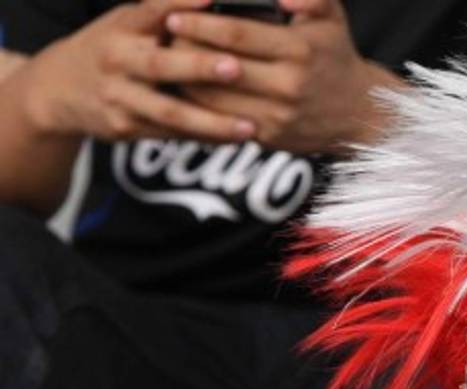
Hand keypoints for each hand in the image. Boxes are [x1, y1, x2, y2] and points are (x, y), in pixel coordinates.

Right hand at [20, 0, 255, 141]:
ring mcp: (120, 97)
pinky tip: (235, 139)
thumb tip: (217, 3)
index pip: (152, 9)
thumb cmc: (114, 47)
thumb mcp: (128, 22)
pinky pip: (171, 134)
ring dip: (211, 122)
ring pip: (169, 112)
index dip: (179, 3)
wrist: (59, 89)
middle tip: (236, 68)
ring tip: (249, 127)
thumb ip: (167, 15)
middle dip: (199, 67)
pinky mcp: (125, 127)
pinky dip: (205, 138)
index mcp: (123, 26)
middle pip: (160, 65)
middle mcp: (118, 59)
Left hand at [165, 0, 396, 153]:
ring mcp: (277, 115)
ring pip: (215, 97)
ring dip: (185, 78)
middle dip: (186, 50)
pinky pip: (221, 119)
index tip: (174, 16)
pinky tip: (185, 88)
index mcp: (300, 51)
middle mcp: (289, 86)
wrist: (358, 112)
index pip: (238, 35)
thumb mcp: (332, 16)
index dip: (201, 24)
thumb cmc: (335, 55)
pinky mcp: (268, 137)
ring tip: (168, 61)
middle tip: (162, 37)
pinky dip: (198, 104)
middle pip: (220, 67)